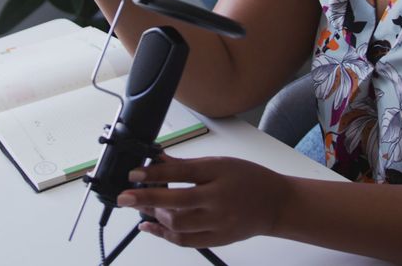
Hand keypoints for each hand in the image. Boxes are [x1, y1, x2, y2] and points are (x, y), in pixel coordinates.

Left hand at [117, 155, 290, 247]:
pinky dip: (163, 234)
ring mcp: (218, 224)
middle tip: (125, 197)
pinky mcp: (217, 240)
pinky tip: (149, 226)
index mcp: (220, 175)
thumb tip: (158, 160)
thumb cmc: (249, 179)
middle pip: (176, 203)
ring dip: (155, 215)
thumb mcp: (220, 163)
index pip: (183, 173)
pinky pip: (185, 241)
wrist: (276, 204)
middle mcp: (219, 201)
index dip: (155, 174)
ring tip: (142, 207)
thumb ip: (188, 165)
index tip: (134, 174)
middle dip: (146, 199)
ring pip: (178, 225)